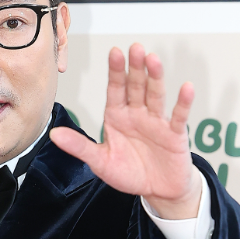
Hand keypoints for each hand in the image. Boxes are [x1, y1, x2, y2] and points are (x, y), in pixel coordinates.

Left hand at [50, 43, 201, 219]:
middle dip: (135, 67)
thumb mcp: (99, 161)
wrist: (157, 190)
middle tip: (134, 48)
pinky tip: (186, 87)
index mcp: (117, 116)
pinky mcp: (174, 135)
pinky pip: (178, 116)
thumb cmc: (128, 173)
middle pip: (136, 86)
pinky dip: (183, 102)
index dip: (115, 71)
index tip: (114, 52)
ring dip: (155, 77)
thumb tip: (53, 134)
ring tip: (153, 59)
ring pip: (155, 95)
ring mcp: (157, 122)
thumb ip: (79, 146)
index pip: (115, 89)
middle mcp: (137, 114)